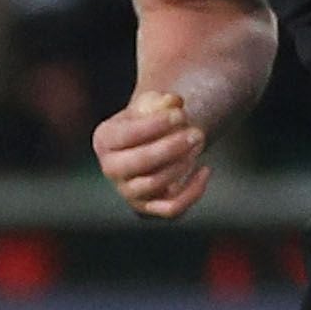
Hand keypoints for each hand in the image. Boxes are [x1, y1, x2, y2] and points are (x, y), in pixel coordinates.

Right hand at [93, 87, 210, 219]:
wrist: (158, 143)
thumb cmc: (155, 120)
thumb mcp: (155, 104)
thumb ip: (163, 101)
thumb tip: (173, 102)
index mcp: (105, 140)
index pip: (125, 136)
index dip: (155, 125)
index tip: (181, 113)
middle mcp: (111, 168)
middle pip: (138, 163)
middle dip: (170, 148)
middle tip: (197, 133)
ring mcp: (129, 191)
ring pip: (154, 184)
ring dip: (182, 164)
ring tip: (198, 144)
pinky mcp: (150, 207)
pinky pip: (171, 208)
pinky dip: (192, 191)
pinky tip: (205, 169)